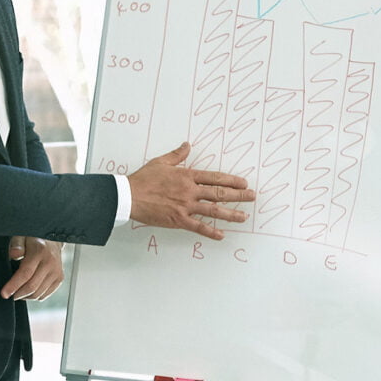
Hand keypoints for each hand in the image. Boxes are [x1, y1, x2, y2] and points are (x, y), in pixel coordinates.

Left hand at [1, 236, 64, 300]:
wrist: (52, 240)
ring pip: (38, 293)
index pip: (25, 273)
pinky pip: (44, 294)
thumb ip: (16, 244)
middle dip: (18, 294)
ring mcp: (56, 272)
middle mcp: (50, 262)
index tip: (4, 294)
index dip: (13, 285)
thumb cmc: (33, 238)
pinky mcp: (59, 278)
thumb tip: (14, 254)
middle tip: (8, 295)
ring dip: (25, 296)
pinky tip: (27, 291)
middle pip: (32, 286)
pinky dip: (34, 296)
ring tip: (17, 292)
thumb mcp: (22, 236)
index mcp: (40, 251)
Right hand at [127, 143, 254, 239]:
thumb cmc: (143, 179)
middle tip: (252, 197)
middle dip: (238, 195)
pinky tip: (221, 235)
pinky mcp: (178, 220)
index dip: (231, 180)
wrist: (128, 196)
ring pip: (213, 210)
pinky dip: (210, 232)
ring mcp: (185, 206)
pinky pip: (198, 227)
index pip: (215, 178)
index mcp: (187, 176)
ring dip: (231, 214)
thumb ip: (177, 154)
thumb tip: (187, 145)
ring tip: (244, 216)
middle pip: (219, 193)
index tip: (243, 183)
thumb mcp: (161, 162)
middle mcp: (190, 191)